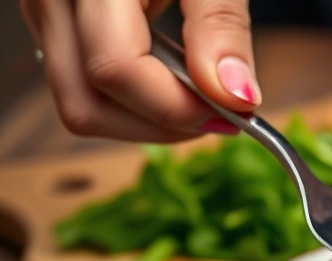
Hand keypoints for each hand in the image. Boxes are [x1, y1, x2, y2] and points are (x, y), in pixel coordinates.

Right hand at [20, 0, 261, 141]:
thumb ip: (222, 26)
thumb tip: (235, 96)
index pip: (114, 69)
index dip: (177, 107)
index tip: (236, 114)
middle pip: (86, 103)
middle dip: (161, 125)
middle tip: (221, 116)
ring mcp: (45, 13)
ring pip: (80, 103)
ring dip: (147, 120)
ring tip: (201, 99)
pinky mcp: (56, 25)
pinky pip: (84, 85)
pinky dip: (134, 100)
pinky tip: (175, 82)